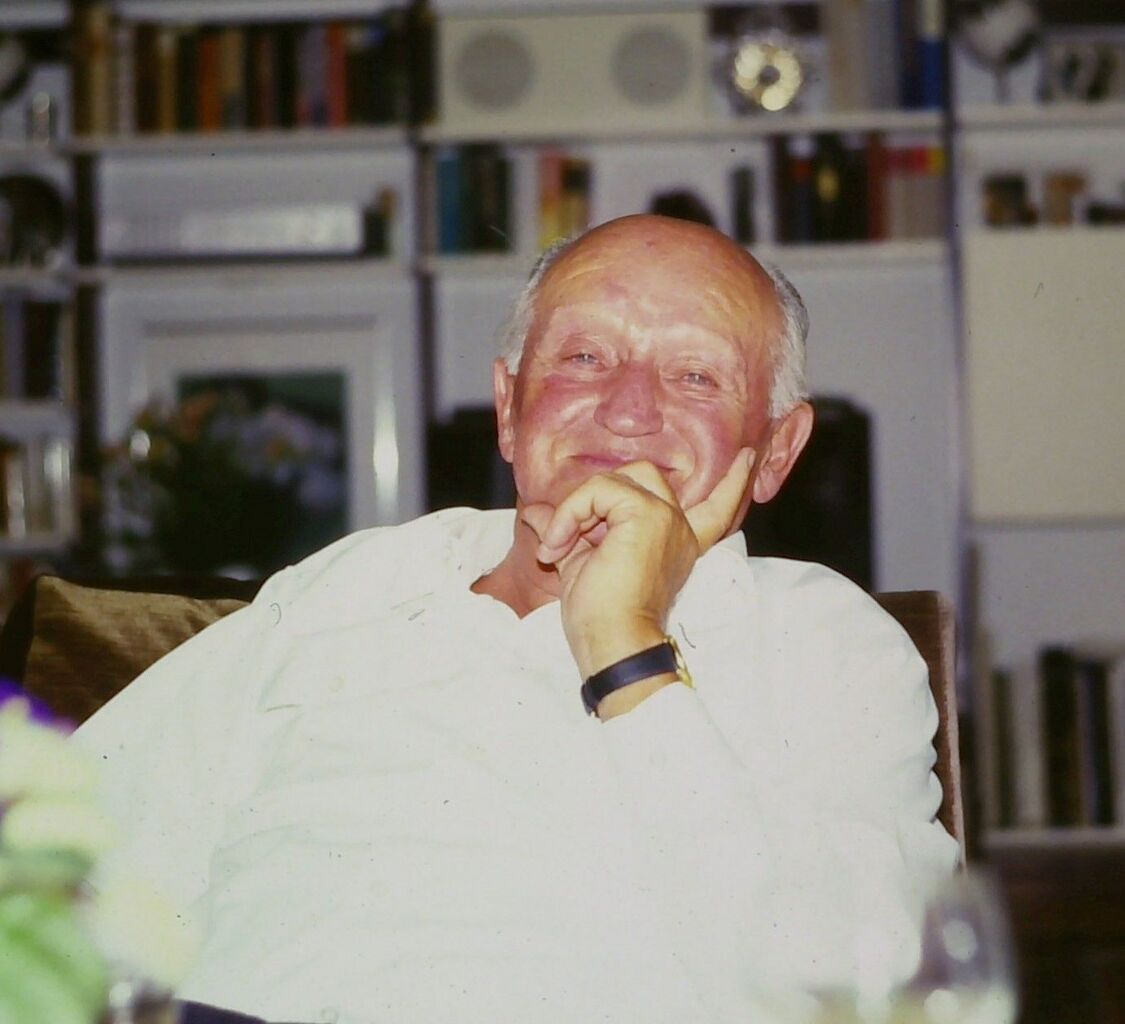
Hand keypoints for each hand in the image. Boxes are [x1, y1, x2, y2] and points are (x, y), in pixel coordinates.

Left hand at [521, 449, 754, 712]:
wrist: (613, 644)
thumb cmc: (602, 620)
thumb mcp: (582, 567)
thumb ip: (568, 533)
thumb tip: (534, 512)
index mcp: (677, 544)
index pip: (715, 509)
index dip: (732, 484)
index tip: (748, 458)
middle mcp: (679, 529)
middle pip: (644, 476)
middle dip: (602, 491)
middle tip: (569, 533)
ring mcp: (666, 519)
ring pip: (616, 479)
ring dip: (576, 508)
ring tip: (557, 546)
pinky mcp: (645, 515)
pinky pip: (599, 490)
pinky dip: (570, 512)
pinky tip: (558, 544)